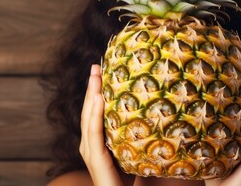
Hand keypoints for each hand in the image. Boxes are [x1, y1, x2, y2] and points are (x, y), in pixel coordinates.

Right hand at [79, 64, 126, 185]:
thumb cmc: (127, 181)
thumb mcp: (130, 153)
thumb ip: (132, 137)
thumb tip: (152, 116)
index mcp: (95, 142)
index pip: (93, 111)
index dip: (95, 91)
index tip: (101, 71)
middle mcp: (88, 144)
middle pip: (88, 109)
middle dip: (92, 87)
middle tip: (96, 65)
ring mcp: (89, 151)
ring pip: (88, 116)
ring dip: (92, 93)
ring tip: (95, 75)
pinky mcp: (95, 157)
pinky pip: (94, 131)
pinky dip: (95, 113)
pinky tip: (99, 97)